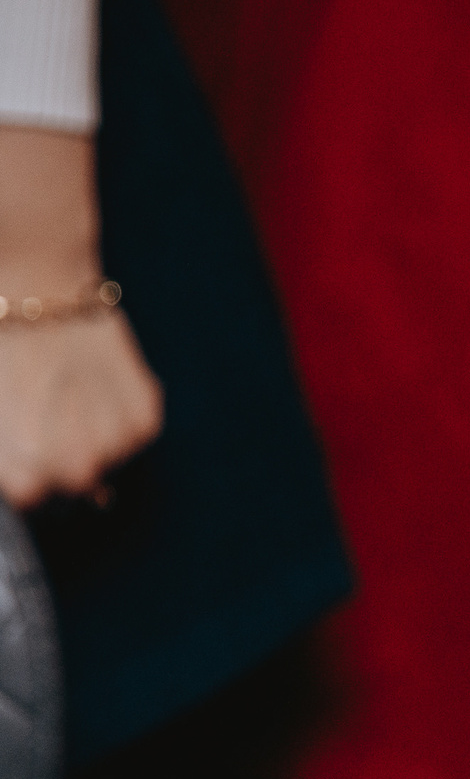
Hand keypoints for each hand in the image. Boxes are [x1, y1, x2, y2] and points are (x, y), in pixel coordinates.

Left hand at [0, 126, 165, 506]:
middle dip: (54, 460)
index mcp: (25, 477)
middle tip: (38, 416)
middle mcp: (77, 469)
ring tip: (63, 391)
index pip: (30, 503)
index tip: (17, 451)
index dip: (21, 473)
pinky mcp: (146, 414)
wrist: (28, 276)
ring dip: (89, 436)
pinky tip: (89, 379)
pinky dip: (115, 413)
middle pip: (71, 487)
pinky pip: (131, 431)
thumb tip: (22, 473)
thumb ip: (5, 447)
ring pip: (105, 459)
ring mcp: (117, 443)